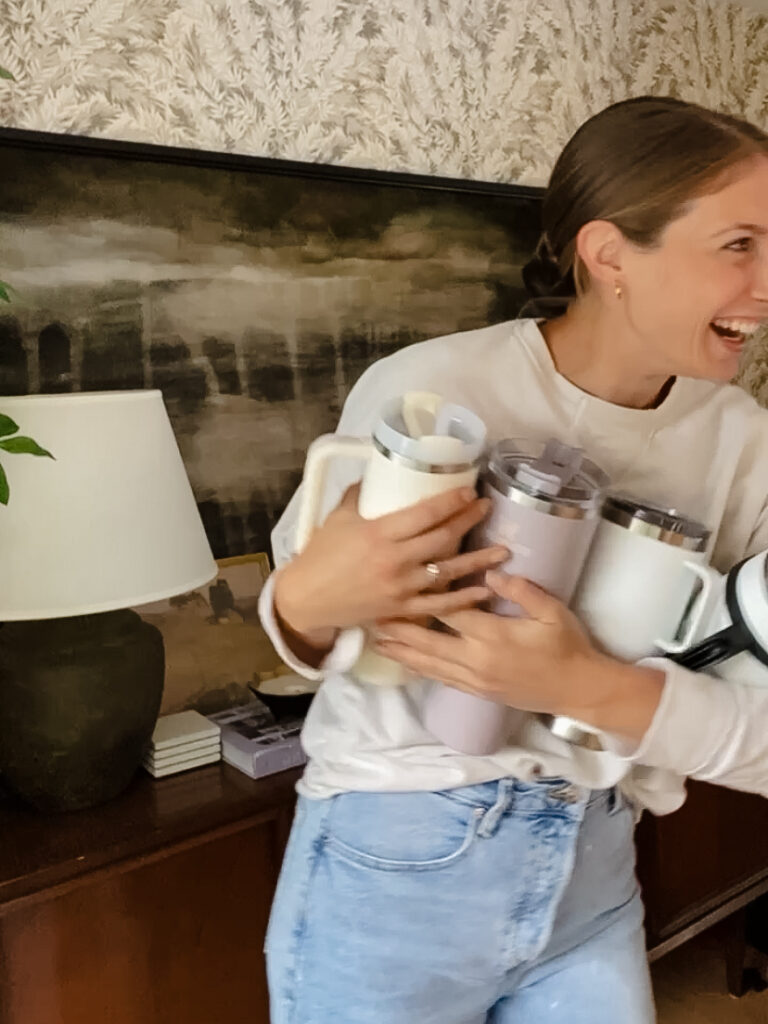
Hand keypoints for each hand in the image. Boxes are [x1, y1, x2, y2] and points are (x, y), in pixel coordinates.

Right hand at [274, 485, 507, 641]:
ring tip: (503, 551)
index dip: (451, 501)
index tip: (470, 491)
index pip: (424, 514)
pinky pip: (438, 605)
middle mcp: (393, 560)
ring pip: (447, 572)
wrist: (306, 599)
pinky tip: (483, 591)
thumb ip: (360, 496)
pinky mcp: (400, 609)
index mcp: (378, 533)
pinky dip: (463, 599)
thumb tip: (378, 473)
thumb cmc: (320, 555)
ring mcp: (399, 587)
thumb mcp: (338, 518)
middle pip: (442, 538)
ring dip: (477, 561)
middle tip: (487, 508)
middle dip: (468, 521)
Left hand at [375, 571, 665, 740]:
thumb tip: (492, 572)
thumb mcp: (552, 611)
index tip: (402, 582)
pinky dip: (420, 669)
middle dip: (398, 629)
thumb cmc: (568, 646)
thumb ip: (522, 590)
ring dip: (402, 653)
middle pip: (427, 642)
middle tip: (371, 615)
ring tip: (376, 641)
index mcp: (493, 636)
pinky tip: (406, 663)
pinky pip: (441, 679)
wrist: (579, 690)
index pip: (449, 612)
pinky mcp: (477, 692)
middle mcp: (476, 661)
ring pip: (428, 665)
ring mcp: (474, 680)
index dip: (425, 597)